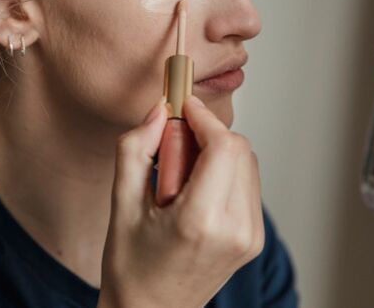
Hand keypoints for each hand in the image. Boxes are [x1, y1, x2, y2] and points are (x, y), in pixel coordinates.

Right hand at [97, 95, 263, 307]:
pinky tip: (194, 191)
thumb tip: (157, 111)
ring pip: (247, 163)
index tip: (182, 106)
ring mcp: (250, 236)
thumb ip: (135, 149)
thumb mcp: (120, 204)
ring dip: (216, 153)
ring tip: (180, 178)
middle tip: (172, 148)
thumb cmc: (131, 266)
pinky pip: (248, 184)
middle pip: (239, 150)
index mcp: (200, 221)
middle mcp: (235, 229)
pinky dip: (224, 173)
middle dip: (207, 134)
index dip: (204, 117)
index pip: (224, 146)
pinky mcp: (254, 239)